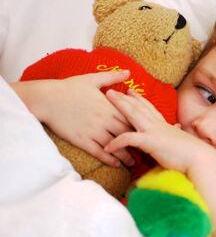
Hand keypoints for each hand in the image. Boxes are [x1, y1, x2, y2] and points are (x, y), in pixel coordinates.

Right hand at [12, 71, 135, 166]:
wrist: (47, 98)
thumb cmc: (69, 87)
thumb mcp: (92, 79)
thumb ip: (112, 77)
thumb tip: (128, 72)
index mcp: (109, 106)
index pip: (130, 118)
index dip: (140, 127)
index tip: (147, 133)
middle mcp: (104, 120)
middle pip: (126, 134)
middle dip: (136, 143)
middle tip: (145, 151)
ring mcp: (93, 131)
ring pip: (115, 146)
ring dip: (125, 155)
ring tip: (132, 163)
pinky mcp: (82, 140)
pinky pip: (99, 152)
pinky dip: (109, 159)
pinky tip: (116, 164)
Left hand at [104, 89, 215, 173]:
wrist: (199, 159)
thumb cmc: (191, 154)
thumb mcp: (180, 140)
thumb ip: (176, 133)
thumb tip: (178, 127)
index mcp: (165, 125)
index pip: (149, 108)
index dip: (139, 99)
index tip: (131, 92)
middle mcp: (158, 125)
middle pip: (138, 107)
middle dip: (124, 97)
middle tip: (112, 90)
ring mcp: (154, 132)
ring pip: (133, 114)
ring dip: (120, 105)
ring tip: (107, 98)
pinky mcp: (151, 142)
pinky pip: (129, 139)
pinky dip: (117, 142)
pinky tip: (107, 147)